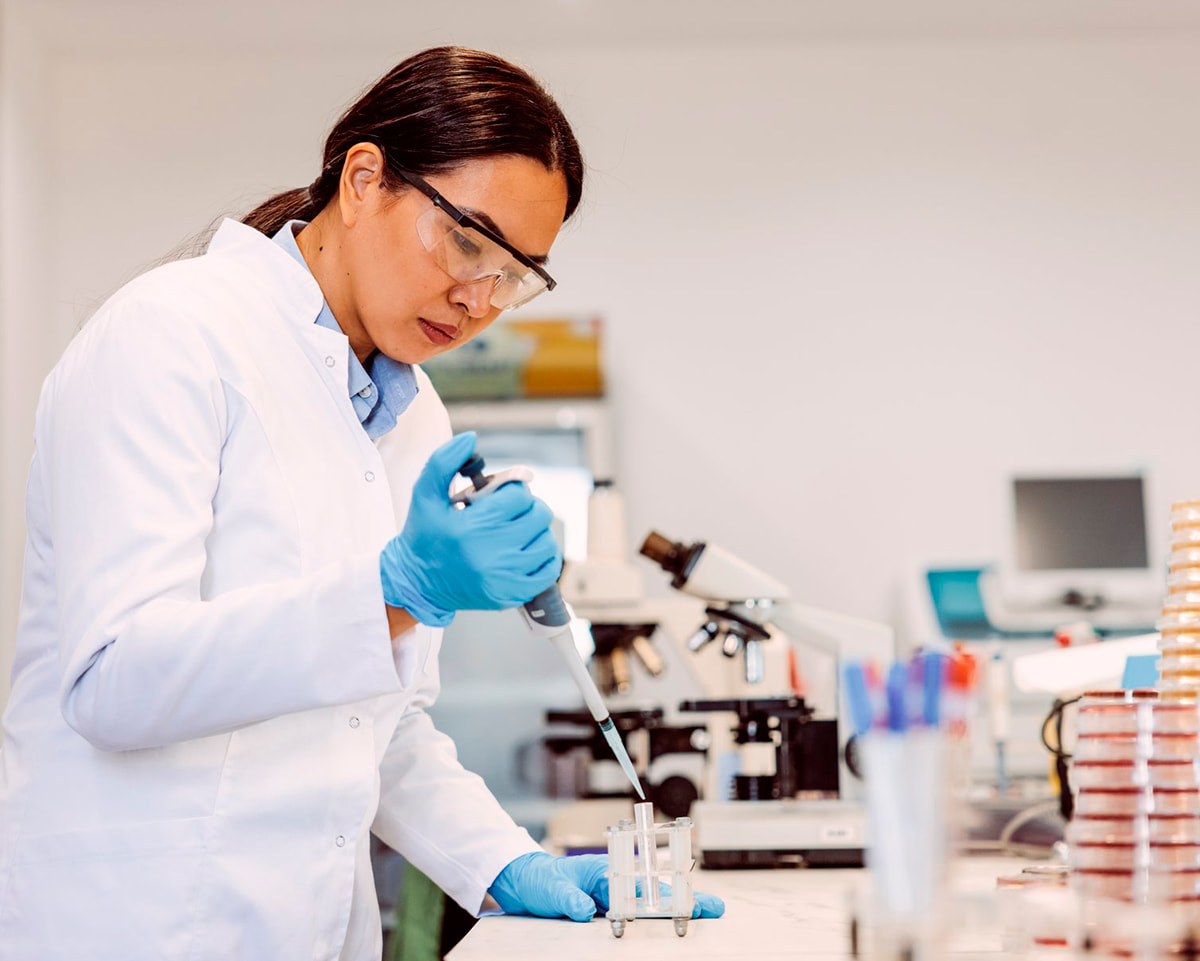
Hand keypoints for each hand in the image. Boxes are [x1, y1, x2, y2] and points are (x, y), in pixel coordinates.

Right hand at [379, 433, 561, 626]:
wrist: (417, 582)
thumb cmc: (424, 534)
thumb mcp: (425, 494)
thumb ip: (444, 460)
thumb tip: (470, 438)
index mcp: (471, 527)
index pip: (519, 496)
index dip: (512, 490)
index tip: (499, 497)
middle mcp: (490, 554)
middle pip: (538, 516)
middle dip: (526, 508)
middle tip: (508, 513)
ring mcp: (503, 578)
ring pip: (547, 542)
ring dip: (535, 532)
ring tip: (514, 532)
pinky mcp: (511, 595)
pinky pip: (548, 570)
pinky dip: (543, 557)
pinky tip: (524, 550)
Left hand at [488, 852, 725, 921]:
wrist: (528, 884)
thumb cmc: (542, 880)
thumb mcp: (551, 889)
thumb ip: (569, 899)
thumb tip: (584, 912)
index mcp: (606, 871)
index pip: (639, 885)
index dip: (662, 896)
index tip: (683, 905)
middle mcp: (616, 883)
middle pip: (655, 894)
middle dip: (685, 900)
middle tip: (714, 908)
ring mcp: (615, 898)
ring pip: (652, 906)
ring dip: (678, 911)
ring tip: (707, 916)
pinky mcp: (610, 912)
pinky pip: (638, 918)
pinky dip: (660, 921)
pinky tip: (678, 926)